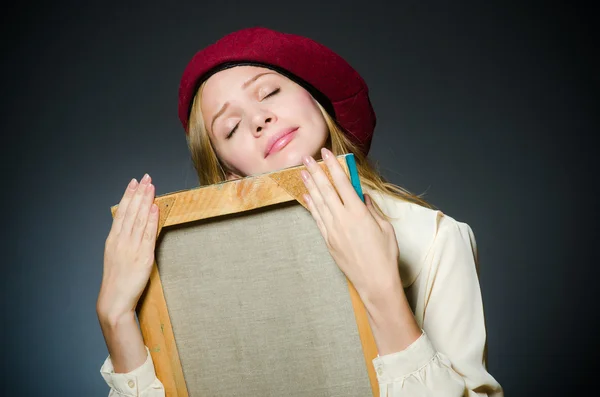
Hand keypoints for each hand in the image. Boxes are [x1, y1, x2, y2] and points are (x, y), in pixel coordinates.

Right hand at [97, 174, 158, 323]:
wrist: (114, 301)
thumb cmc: (116, 280)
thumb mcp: (115, 256)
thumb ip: (123, 240)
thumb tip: (133, 225)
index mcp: (113, 240)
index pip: (121, 212)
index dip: (128, 195)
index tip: (134, 182)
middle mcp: (121, 241)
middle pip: (131, 212)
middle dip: (139, 193)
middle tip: (146, 178)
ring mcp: (132, 248)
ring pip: (140, 220)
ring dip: (146, 201)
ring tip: (152, 187)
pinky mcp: (143, 257)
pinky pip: (148, 235)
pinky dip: (152, 220)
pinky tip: (155, 208)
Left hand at [300, 148, 401, 301]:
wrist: (375, 282)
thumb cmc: (385, 256)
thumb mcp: (384, 228)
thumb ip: (371, 209)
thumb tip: (362, 196)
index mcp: (359, 213)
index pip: (343, 183)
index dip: (334, 166)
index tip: (327, 153)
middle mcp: (343, 219)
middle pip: (326, 190)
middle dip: (315, 171)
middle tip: (306, 157)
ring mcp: (333, 230)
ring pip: (318, 203)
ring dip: (310, 186)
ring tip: (302, 172)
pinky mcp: (329, 241)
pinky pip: (317, 219)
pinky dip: (311, 206)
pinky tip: (307, 197)